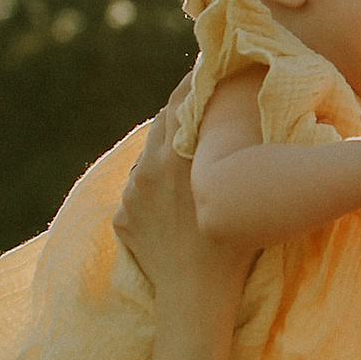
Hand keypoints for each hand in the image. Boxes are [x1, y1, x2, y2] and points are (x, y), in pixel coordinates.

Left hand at [114, 82, 249, 319]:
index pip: (182, 100)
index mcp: (177, 155)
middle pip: (162, 122)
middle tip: (201, 105)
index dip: (194, 79)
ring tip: (188, 158)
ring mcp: (132, 194)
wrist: (194, 294)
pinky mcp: (123, 217)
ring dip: (166, 150)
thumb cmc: (233, 244)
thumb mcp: (237, 186)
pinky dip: (155, 189)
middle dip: (181, 111)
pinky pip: (139, 192)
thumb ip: (228, 146)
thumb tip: (233, 114)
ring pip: (148, 157)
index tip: (205, 65)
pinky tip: (174, 203)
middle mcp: (148, 168)